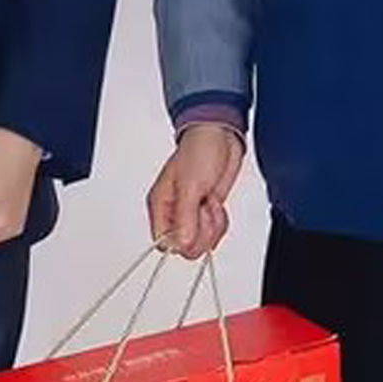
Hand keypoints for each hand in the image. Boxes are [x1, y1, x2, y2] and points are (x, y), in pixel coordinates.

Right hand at [147, 123, 246, 260]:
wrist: (221, 136)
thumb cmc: (200, 150)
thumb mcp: (191, 185)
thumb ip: (185, 217)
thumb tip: (181, 244)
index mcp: (161, 205)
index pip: (164, 242)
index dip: (182, 241)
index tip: (195, 224)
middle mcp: (174, 212)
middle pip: (185, 246)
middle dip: (201, 232)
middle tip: (205, 210)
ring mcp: (192, 212)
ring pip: (201, 241)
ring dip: (213, 226)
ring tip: (211, 204)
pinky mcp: (207, 211)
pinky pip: (214, 232)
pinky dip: (220, 223)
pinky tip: (216, 205)